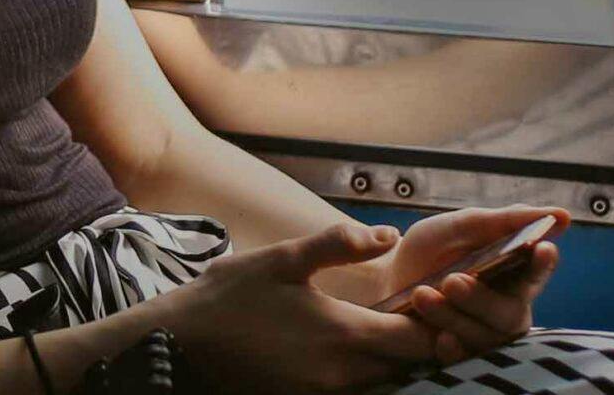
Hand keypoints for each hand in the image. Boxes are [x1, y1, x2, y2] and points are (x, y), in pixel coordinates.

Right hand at [160, 222, 439, 392]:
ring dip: (390, 359)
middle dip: (419, 342)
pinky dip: (362, 372)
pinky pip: (352, 390)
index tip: (433, 298)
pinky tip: (349, 347)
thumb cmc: (230, 296)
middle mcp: (342, 375)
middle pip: (406, 367)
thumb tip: (389, 234)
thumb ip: (340, 244)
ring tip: (387, 327)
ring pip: (381, 382)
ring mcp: (323, 394)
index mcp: (345, 334)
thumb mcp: (283, 258)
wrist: (179, 345)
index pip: (418, 339)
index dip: (434, 320)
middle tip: (418, 310)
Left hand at [368, 205, 566, 365]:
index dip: (543, 262)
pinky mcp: (462, 355)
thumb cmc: (431, 251)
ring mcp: (486, 335)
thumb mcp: (459, 227)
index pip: (539, 270)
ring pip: (483, 335)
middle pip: (510, 312)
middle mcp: (507, 308)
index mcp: (514, 272)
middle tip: (452, 280)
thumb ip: (503, 221)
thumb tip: (561, 216)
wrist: (388, 281)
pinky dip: (451, 346)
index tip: (541, 249)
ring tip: (421, 294)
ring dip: (452, 315)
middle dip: (480, 298)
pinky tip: (438, 336)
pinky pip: (464, 358)